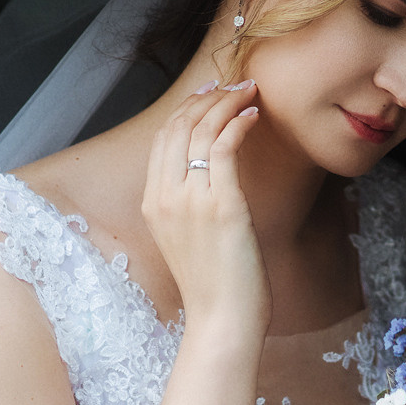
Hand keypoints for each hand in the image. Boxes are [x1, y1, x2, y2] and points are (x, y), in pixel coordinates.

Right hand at [142, 80, 268, 350]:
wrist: (221, 321)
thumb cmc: (214, 286)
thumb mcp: (187, 239)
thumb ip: (189, 205)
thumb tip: (209, 177)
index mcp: (152, 203)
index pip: (163, 139)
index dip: (186, 108)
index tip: (210, 92)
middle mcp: (164, 197)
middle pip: (178, 125)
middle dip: (207, 96)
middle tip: (233, 83)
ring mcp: (190, 200)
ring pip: (201, 129)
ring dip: (226, 101)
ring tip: (249, 91)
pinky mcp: (221, 205)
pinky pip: (223, 147)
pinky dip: (238, 123)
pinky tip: (253, 116)